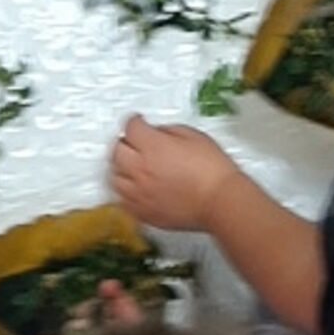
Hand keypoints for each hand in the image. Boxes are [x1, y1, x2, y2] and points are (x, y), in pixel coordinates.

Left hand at [110, 115, 236, 233]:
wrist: (220, 201)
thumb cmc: (212, 170)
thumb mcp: (193, 135)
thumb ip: (168, 131)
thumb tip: (156, 134)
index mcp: (152, 147)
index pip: (130, 127)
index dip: (134, 121)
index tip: (138, 122)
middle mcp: (141, 169)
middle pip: (116, 151)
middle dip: (124, 142)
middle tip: (132, 142)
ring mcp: (139, 193)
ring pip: (114, 177)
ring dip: (120, 168)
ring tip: (130, 166)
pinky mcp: (144, 213)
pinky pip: (123, 201)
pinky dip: (125, 192)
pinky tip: (134, 188)